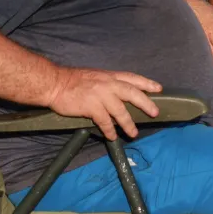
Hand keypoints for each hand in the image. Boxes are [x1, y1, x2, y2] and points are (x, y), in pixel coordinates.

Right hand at [47, 67, 161, 139]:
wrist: (54, 83)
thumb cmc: (72, 80)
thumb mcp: (94, 77)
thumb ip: (106, 84)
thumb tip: (117, 96)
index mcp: (109, 76)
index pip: (132, 78)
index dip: (146, 83)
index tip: (158, 88)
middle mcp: (108, 84)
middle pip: (133, 93)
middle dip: (146, 103)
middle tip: (155, 113)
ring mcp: (100, 95)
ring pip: (121, 111)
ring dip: (128, 123)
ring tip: (134, 133)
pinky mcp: (91, 106)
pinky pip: (105, 121)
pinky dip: (110, 130)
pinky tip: (112, 136)